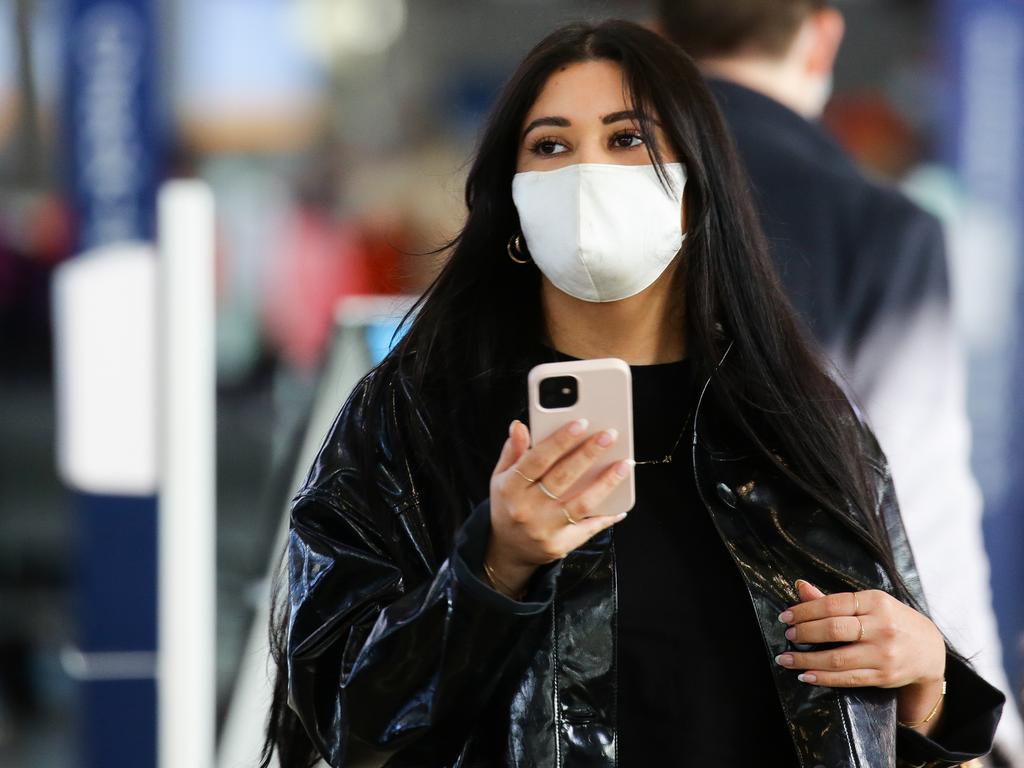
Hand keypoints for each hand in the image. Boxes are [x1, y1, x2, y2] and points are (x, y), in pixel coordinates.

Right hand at [485, 418, 632, 596]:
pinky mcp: (559, 545)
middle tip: (610, 435)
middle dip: (588, 454)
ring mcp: (543, 529)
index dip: (559, 441)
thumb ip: (513, 451)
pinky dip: (606, 516)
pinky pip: (588, 528)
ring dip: (606, 483)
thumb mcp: (501, 477)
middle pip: (562, 478)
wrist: (507, 549)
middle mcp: (526, 509)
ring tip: (624, 464)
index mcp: (510, 488)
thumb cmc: (508, 504)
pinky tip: (621, 503)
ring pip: (581, 503)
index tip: (581, 423)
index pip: (537, 460)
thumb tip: (520, 425)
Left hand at [775, 581, 945, 693]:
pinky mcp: (884, 676)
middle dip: (804, 633)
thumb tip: (800, 586)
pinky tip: (806, 675)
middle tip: (787, 635)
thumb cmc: (891, 621)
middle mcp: (881, 627)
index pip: (832, 604)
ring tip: (786, 659)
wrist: (930, 650)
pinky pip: (847, 678)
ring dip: (806, 660)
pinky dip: (822, 678)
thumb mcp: (869, 604)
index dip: (805, 610)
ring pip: (837, 658)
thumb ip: (833, 600)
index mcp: (876, 602)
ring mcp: (884, 654)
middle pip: (834, 630)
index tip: (786, 617)